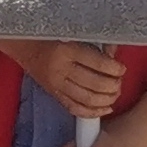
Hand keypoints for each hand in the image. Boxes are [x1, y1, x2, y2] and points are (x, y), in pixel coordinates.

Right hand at [0, 37, 125, 118]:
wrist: (25, 47)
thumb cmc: (52, 37)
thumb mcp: (73, 34)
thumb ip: (96, 44)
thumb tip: (115, 55)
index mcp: (66, 50)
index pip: (97, 63)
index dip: (114, 68)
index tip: (121, 68)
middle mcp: (60, 69)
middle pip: (95, 83)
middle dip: (113, 85)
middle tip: (119, 81)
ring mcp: (56, 85)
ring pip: (87, 99)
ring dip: (107, 99)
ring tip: (115, 94)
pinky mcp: (55, 95)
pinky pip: (76, 109)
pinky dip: (93, 112)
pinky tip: (105, 108)